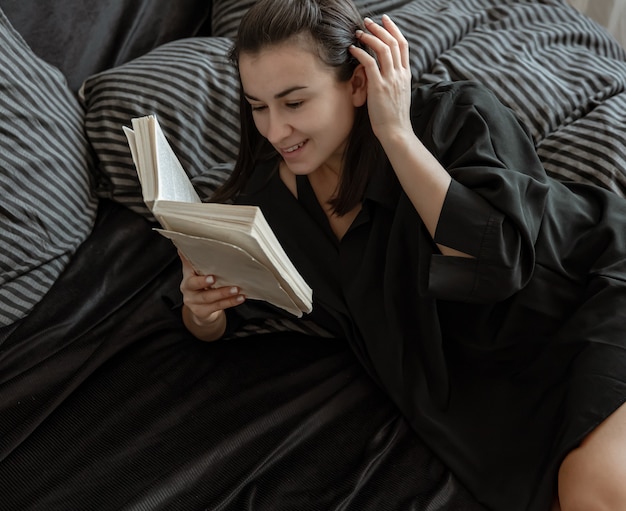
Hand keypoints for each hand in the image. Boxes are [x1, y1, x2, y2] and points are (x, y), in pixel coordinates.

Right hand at [179, 251, 244, 339]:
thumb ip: (195, 260)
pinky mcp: (202, 312)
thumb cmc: (202, 288)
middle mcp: (188, 289)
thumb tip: (187, 243)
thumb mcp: (198, 273)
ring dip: (223, 293)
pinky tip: (240, 298)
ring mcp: (194, 302)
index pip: (187, 266)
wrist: (201, 310)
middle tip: (214, 278)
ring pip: (208, 297)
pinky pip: (217, 307)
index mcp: (187, 276)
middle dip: (203, 281)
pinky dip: (230, 302)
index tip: (194, 256)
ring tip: (236, 289)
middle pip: (194, 284)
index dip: (189, 262)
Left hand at [349, 15, 412, 141]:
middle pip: (392, 42)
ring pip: (383, 48)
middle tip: (367, 22)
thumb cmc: (394, 117)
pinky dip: (361, 53)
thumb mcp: (398, 94)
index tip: (385, 21)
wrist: (396, 132)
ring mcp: (390, 80)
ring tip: (359, 32)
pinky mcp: (379, 87)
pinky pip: (370, 63)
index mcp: (406, 74)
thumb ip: (394, 80)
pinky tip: (353, 49)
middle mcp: (400, 74)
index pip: (403, 45)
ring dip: (370, 37)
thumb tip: (383, 71)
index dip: (393, 30)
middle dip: (379, 28)